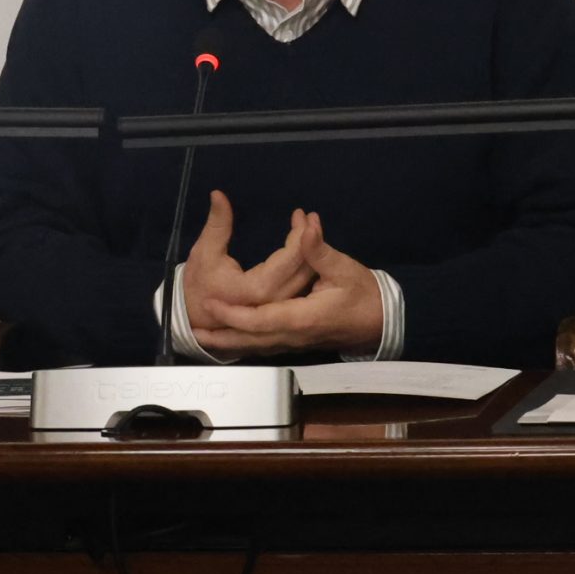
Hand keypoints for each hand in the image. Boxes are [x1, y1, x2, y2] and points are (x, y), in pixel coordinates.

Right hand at [181, 190, 313, 335]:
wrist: (193, 317)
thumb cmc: (198, 284)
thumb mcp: (205, 251)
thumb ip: (217, 223)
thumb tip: (218, 194)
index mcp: (259, 287)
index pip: (292, 256)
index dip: (300, 232)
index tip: (301, 213)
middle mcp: (275, 301)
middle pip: (306, 268)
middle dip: (312, 239)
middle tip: (311, 217)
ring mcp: (279, 309)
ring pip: (307, 281)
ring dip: (312, 254)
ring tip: (311, 229)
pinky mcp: (279, 311)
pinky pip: (301, 288)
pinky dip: (307, 268)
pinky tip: (307, 252)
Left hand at [195, 211, 382, 357]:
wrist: (381, 323)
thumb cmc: (364, 295)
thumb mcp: (345, 269)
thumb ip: (320, 250)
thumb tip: (307, 226)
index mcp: (303, 317)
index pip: (262, 319)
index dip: (235, 313)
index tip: (212, 303)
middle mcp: (293, 334)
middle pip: (251, 339)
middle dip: (222, 335)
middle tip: (193, 328)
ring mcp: (294, 342)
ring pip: (255, 346)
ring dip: (227, 342)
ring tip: (201, 336)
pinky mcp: (294, 343)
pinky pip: (263, 347)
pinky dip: (242, 345)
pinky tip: (227, 341)